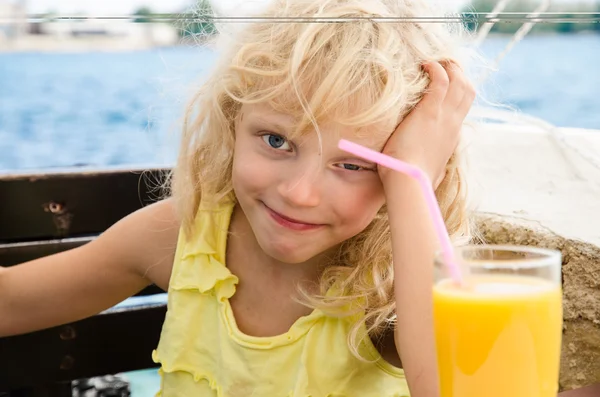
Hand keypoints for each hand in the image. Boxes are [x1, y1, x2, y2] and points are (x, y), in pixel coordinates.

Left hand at [379, 61, 474, 188]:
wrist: (409, 183)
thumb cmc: (413, 181)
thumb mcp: (431, 174)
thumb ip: (434, 169)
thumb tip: (435, 174)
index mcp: (452, 137)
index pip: (462, 108)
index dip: (457, 92)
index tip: (446, 83)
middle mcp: (453, 124)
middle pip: (467, 89)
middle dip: (458, 72)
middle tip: (442, 64)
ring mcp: (444, 117)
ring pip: (459, 81)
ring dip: (449, 67)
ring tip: (435, 60)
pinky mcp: (430, 112)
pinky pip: (441, 81)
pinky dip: (436, 68)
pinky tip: (424, 64)